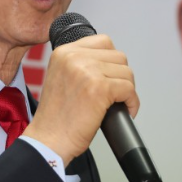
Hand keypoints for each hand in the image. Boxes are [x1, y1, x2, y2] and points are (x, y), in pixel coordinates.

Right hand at [22, 34, 139, 166]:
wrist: (49, 140)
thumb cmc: (56, 116)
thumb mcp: (61, 77)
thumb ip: (79, 64)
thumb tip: (109, 63)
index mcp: (63, 52)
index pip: (103, 42)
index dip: (110, 61)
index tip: (108, 77)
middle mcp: (74, 57)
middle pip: (118, 56)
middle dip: (120, 76)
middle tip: (114, 93)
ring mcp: (87, 71)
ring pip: (126, 72)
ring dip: (127, 89)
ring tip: (117, 103)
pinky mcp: (100, 88)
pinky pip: (129, 89)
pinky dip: (132, 102)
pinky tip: (124, 110)